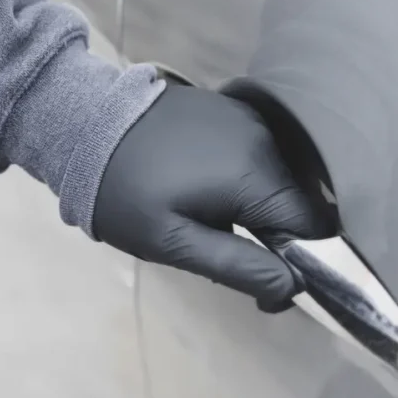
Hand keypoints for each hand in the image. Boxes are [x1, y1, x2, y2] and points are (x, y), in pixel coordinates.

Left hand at [93, 84, 334, 311]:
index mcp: (253, 175)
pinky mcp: (235, 109)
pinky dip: (247, 179)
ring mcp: (250, 119)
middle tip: (224, 250)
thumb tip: (292, 287)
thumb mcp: (172, 242)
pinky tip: (206, 186)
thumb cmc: (123, 192)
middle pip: (298, 203)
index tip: (267, 279)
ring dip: (259, 207)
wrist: (83, 124)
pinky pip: (261, 155)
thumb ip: (237, 266)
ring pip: (281, 180)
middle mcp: (264, 140)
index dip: (299, 260)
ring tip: (209, 217)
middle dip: (275, 236)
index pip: (314, 226)